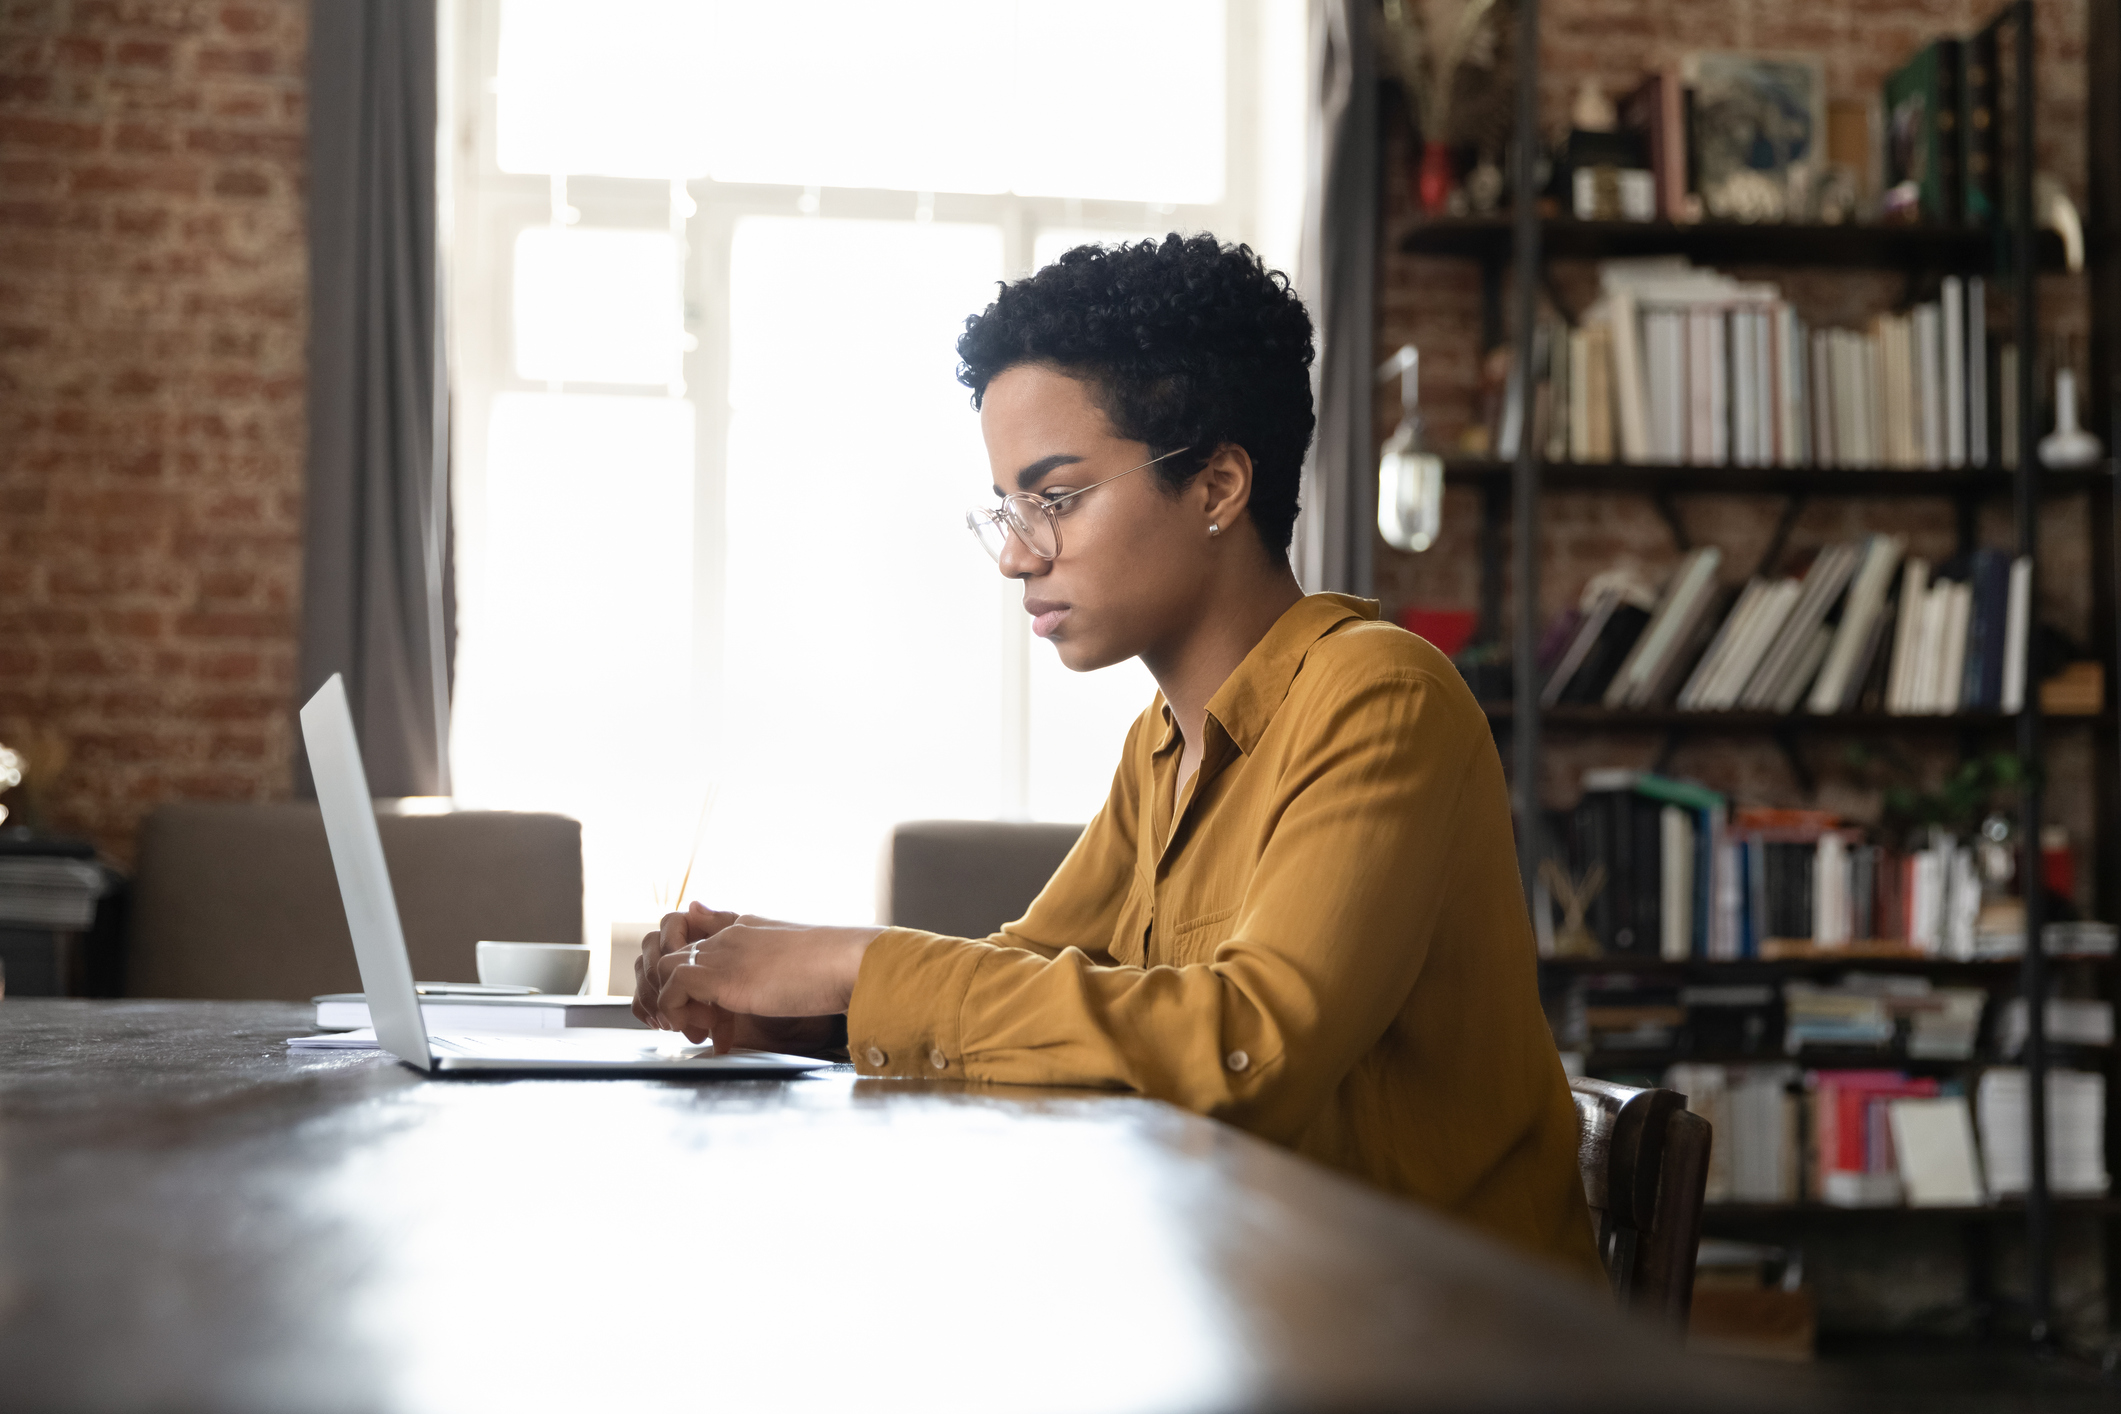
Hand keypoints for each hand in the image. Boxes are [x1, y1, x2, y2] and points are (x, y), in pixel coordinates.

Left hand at [635, 903, 879, 1048]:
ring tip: (702, 1031)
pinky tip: (709, 1032)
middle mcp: (726, 935)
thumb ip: (765, 962)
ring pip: (663, 969)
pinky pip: (672, 989)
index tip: (706, 1009)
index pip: (694, 942)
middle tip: (698, 1025)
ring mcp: (721, 951)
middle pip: (671, 955)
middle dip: (675, 994)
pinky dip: (680, 1013)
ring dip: (674, 1005)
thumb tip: (744, 955)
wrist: (849, 963)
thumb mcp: (788, 956)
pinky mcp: (720, 975)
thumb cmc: (832, 965)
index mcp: (743, 928)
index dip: (690, 977)